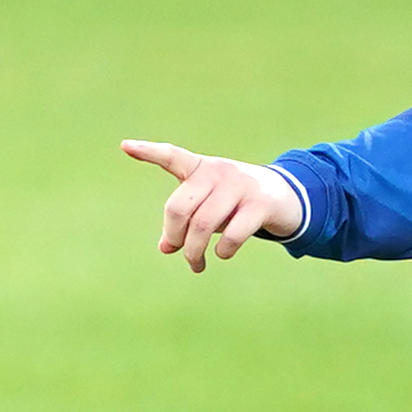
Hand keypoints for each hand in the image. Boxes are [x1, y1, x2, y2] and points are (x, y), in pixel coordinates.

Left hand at [123, 139, 303, 272]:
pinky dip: (223, 251)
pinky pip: (232, 235)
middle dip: (175, 236)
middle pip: (180, 208)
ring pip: (203, 225)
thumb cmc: (236, 202)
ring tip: (196, 265)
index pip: (171, 156)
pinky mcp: (260, 204)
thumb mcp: (209, 207)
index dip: (148, 151)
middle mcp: (218, 172)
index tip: (125, 146)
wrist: (286, 196)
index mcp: (201, 168)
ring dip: (194, 252)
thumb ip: (186, 222)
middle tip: (179, 252)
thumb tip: (165, 248)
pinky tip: (223, 254)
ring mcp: (240, 186)